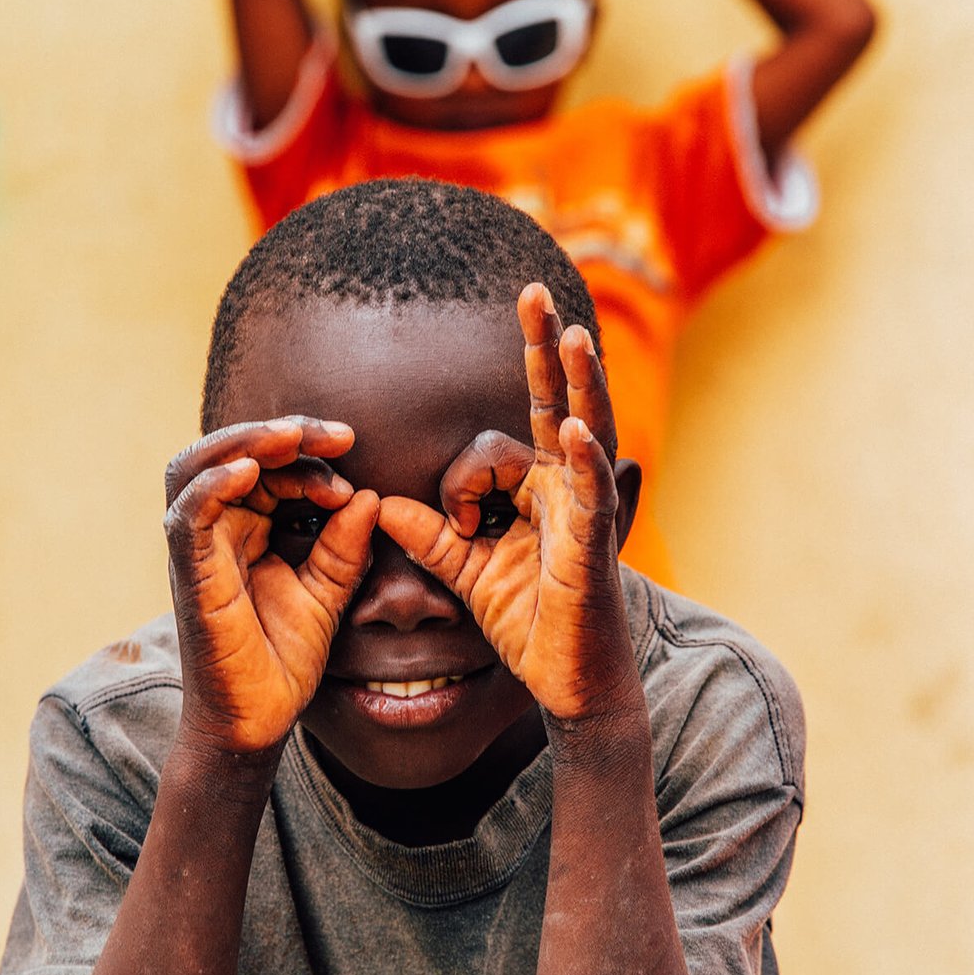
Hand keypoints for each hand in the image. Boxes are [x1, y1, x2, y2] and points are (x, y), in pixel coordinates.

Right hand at [164, 416, 378, 751]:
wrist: (258, 720)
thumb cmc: (283, 657)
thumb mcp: (328, 592)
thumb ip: (345, 547)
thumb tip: (368, 496)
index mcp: (249, 527)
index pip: (271, 467)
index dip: (311, 455)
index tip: (354, 461)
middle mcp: (218, 529)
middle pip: (234, 453)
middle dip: (284, 435)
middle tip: (338, 435)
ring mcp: (198, 549)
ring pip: (199, 468)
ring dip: (245, 444)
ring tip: (291, 436)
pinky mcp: (189, 573)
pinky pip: (186, 515)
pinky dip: (212, 486)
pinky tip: (248, 472)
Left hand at [378, 284, 637, 721]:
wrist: (569, 684)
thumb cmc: (532, 624)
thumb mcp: (467, 573)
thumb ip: (429, 536)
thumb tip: (380, 502)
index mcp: (541, 490)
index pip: (517, 426)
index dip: (503, 408)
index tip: (498, 382)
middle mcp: (569, 490)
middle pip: (562, 404)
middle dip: (549, 348)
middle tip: (535, 290)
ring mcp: (586, 515)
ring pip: (589, 436)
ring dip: (581, 386)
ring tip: (572, 337)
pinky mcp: (593, 550)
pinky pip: (590, 498)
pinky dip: (585, 464)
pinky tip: (577, 430)